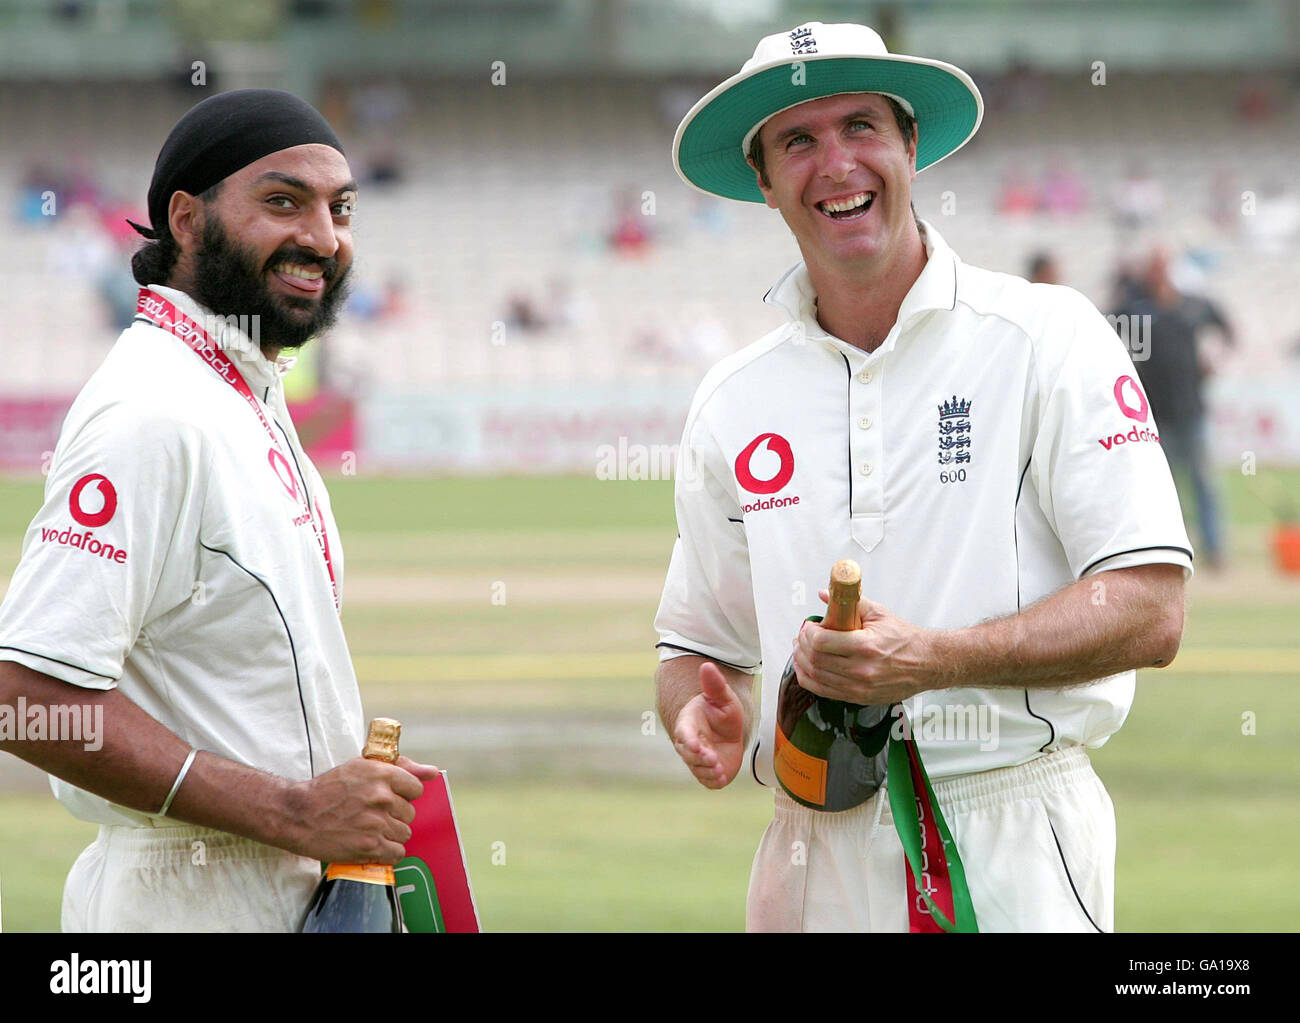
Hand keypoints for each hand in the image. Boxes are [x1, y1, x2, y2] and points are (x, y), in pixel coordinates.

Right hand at [280, 754, 439, 863]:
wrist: (299, 814)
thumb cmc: (330, 789)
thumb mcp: (362, 767)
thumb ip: (401, 767)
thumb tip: (433, 772)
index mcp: (382, 774)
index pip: (416, 789)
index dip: (404, 795)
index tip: (390, 798)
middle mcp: (381, 797)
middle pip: (409, 813)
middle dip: (395, 815)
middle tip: (373, 815)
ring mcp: (376, 823)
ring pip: (404, 833)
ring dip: (390, 834)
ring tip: (370, 830)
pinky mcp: (369, 846)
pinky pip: (397, 852)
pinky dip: (387, 852)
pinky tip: (372, 845)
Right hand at [672, 662, 745, 788]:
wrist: (728, 732)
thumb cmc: (721, 712)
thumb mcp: (723, 698)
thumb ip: (715, 685)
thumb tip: (707, 665)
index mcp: (688, 724)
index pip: (684, 733)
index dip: (688, 740)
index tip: (696, 745)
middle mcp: (689, 744)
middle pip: (688, 753)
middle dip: (699, 758)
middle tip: (713, 759)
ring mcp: (697, 759)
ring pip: (697, 767)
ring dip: (707, 771)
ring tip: (720, 770)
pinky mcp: (707, 772)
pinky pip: (706, 780)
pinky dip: (713, 780)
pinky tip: (721, 778)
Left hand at [793, 590, 937, 704]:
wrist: (927, 663)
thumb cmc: (905, 639)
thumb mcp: (879, 614)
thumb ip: (850, 602)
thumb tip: (825, 594)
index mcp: (866, 646)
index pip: (822, 642)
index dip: (808, 633)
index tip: (808, 627)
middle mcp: (862, 670)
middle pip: (816, 660)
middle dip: (802, 646)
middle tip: (801, 637)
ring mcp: (860, 687)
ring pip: (817, 678)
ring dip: (802, 663)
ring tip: (801, 650)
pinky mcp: (859, 697)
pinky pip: (825, 692)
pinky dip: (810, 680)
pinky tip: (806, 669)